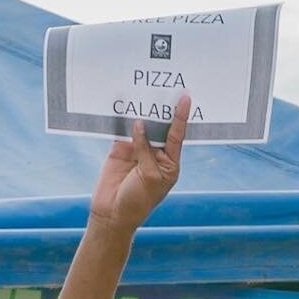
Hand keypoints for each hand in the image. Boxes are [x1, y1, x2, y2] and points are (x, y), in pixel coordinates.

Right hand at [88, 95, 190, 232]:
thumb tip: (139, 123)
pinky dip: (122, 116)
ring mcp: (137, 149)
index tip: (186, 98)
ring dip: (143, 110)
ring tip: (146, 87)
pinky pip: (122, 128)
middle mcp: (155, 154)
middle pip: (160, 126)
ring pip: (142, 125)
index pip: (176, 136)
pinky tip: (124, 101)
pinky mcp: (120, 148)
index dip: (181, 117)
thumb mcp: (149, 176)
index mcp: (170, 163)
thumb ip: (145, 149)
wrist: (112, 214)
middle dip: (162, 109)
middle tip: (165, 85)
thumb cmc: (137, 201)